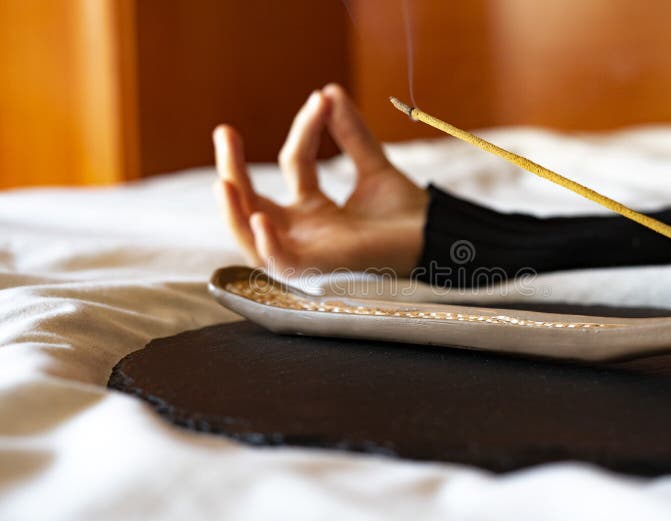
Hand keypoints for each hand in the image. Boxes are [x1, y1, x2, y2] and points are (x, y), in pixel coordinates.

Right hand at [213, 84, 427, 276]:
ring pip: (253, 236)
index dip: (304, 129)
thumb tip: (329, 92)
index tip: (321, 100)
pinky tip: (261, 218)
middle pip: (253, 202)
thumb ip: (351, 135)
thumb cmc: (410, 214)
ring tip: (224, 180)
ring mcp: (309, 250)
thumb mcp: (374, 167)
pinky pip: (282, 263)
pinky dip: (268, 245)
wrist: (438, 238)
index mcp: (316, 210)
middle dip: (232, 169)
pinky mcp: (320, 269)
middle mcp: (306, 231)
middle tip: (224, 131)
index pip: (294, 164)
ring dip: (233, 210)